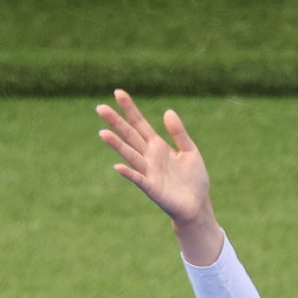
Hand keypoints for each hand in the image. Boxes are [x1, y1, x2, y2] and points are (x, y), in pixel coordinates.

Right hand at [96, 90, 222, 265]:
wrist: (198, 205)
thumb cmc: (194, 179)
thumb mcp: (190, 151)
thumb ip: (179, 133)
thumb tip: (168, 111)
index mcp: (158, 146)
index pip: (140, 124)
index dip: (130, 109)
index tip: (118, 92)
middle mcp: (150, 157)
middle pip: (130, 136)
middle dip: (116, 122)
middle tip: (99, 108)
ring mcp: (149, 172)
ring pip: (130, 155)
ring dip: (117, 145)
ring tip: (103, 133)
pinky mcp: (152, 189)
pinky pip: (139, 179)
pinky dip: (129, 174)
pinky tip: (118, 167)